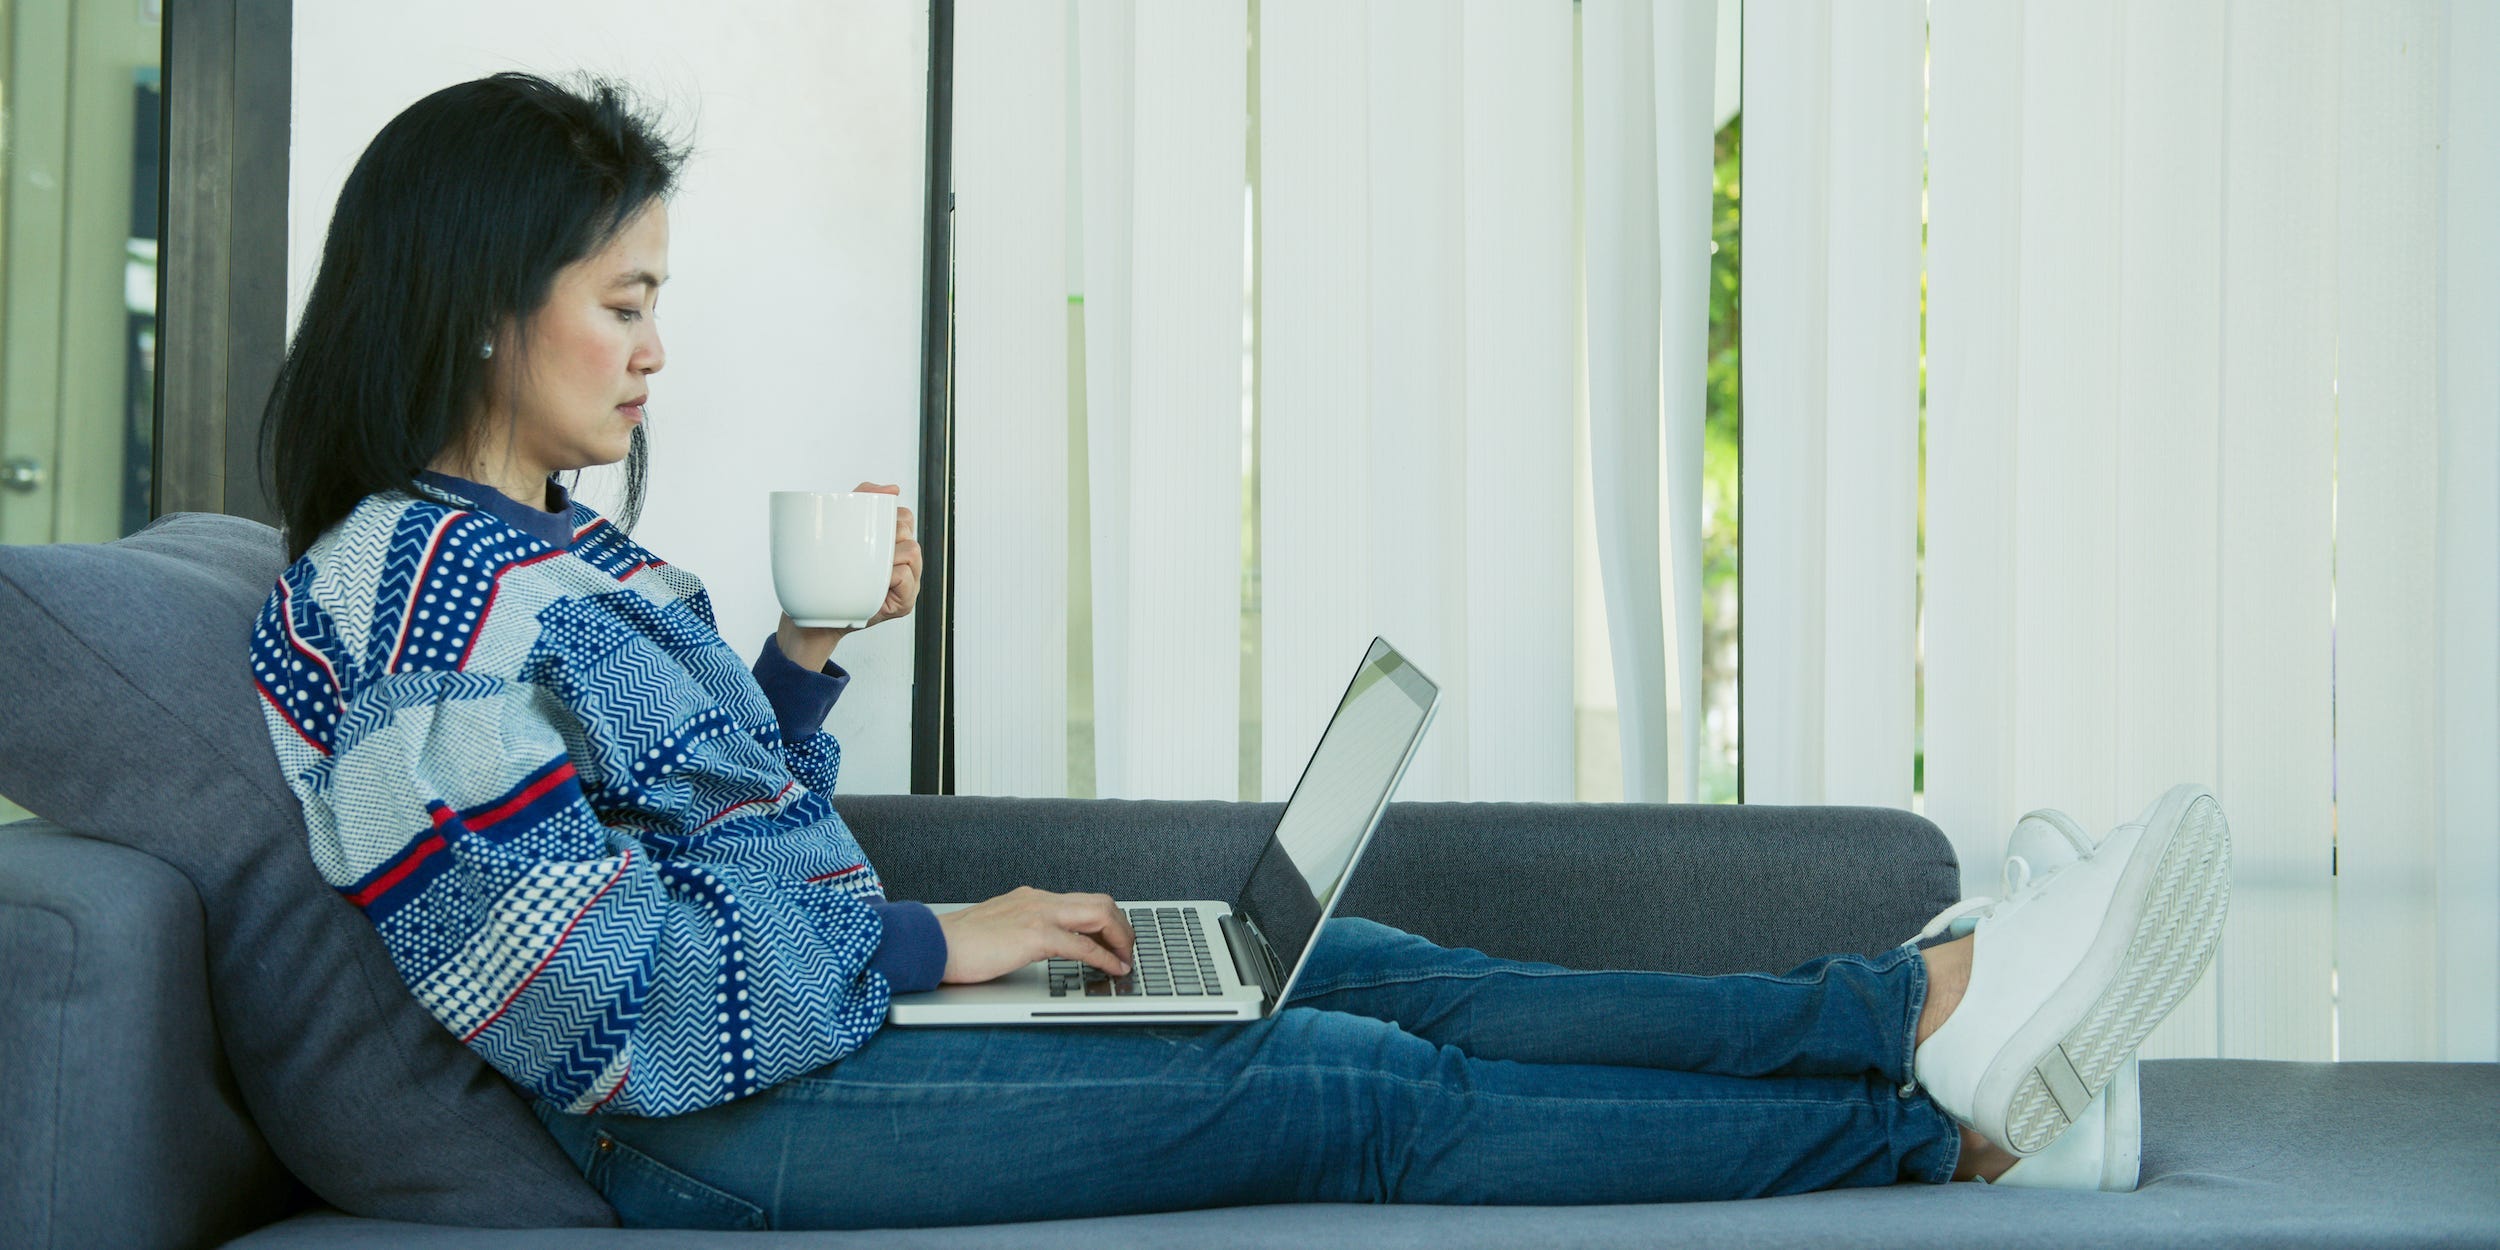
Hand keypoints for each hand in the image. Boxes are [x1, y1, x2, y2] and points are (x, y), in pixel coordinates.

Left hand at [775, 482, 921, 668]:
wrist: (814, 617)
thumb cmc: (827, 577)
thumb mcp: (840, 530)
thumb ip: (862, 499)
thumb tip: (893, 488)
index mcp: (892, 545)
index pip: (903, 516)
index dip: (887, 516)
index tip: (865, 529)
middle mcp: (905, 563)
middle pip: (908, 529)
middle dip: (884, 534)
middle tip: (862, 551)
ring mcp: (908, 583)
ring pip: (911, 550)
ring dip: (886, 555)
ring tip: (866, 569)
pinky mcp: (904, 603)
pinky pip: (905, 576)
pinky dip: (888, 576)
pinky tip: (872, 584)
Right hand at [933, 887, 1135, 984]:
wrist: (932, 945)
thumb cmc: (957, 945)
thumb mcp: (998, 931)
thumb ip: (1021, 931)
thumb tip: (1038, 947)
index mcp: (1030, 898)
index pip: (1082, 901)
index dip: (1107, 920)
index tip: (1115, 940)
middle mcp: (1039, 900)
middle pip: (1100, 902)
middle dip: (1122, 926)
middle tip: (1128, 951)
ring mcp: (1037, 914)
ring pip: (1099, 914)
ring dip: (1120, 938)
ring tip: (1125, 960)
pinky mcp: (1034, 936)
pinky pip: (1082, 945)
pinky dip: (1105, 957)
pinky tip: (1113, 970)